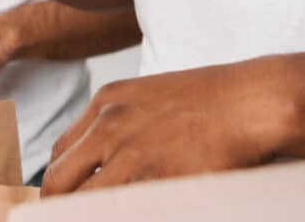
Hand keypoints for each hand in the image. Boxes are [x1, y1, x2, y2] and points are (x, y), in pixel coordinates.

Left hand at [41, 57, 290, 195]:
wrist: (248, 101)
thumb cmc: (205, 100)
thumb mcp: (143, 96)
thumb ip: (112, 123)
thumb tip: (93, 158)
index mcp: (104, 104)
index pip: (59, 152)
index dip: (57, 182)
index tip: (60, 197)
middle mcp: (110, 128)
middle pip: (61, 179)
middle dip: (57, 206)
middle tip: (61, 219)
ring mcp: (135, 155)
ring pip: (90, 201)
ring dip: (89, 214)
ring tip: (94, 215)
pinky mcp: (162, 179)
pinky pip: (128, 210)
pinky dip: (125, 214)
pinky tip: (129, 213)